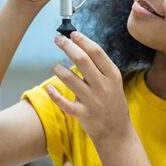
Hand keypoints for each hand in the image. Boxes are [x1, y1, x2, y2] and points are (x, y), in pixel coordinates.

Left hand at [47, 31, 131, 145]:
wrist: (117, 131)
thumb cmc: (112, 101)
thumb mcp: (113, 81)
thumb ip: (99, 65)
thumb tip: (79, 43)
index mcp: (112, 76)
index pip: (96, 52)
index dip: (82, 40)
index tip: (72, 34)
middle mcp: (103, 87)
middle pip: (81, 60)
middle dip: (67, 46)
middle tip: (58, 39)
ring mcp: (92, 101)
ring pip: (69, 79)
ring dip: (58, 68)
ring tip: (55, 66)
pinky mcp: (82, 114)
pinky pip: (64, 102)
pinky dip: (54, 94)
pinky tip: (49, 88)